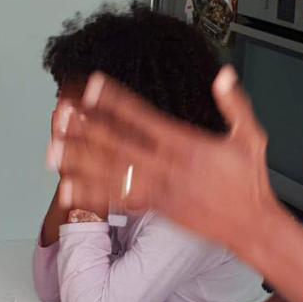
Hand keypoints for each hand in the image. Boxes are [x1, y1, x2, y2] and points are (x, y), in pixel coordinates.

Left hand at [50, 67, 278, 250]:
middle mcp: (166, 167)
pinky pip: (117, 200)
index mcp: (185, 144)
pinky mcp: (156, 208)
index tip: (92, 87)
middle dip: (86, 129)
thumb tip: (224, 76)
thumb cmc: (249, 182)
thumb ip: (234, 104)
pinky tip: (67, 189)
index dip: (114, 102)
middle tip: (60, 114)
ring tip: (52, 150)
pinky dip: (91, 195)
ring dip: (80, 161)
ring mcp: (158, 189)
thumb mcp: (251, 137)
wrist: (250, 225)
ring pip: (111, 173)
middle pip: (117, 144)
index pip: (141, 118)